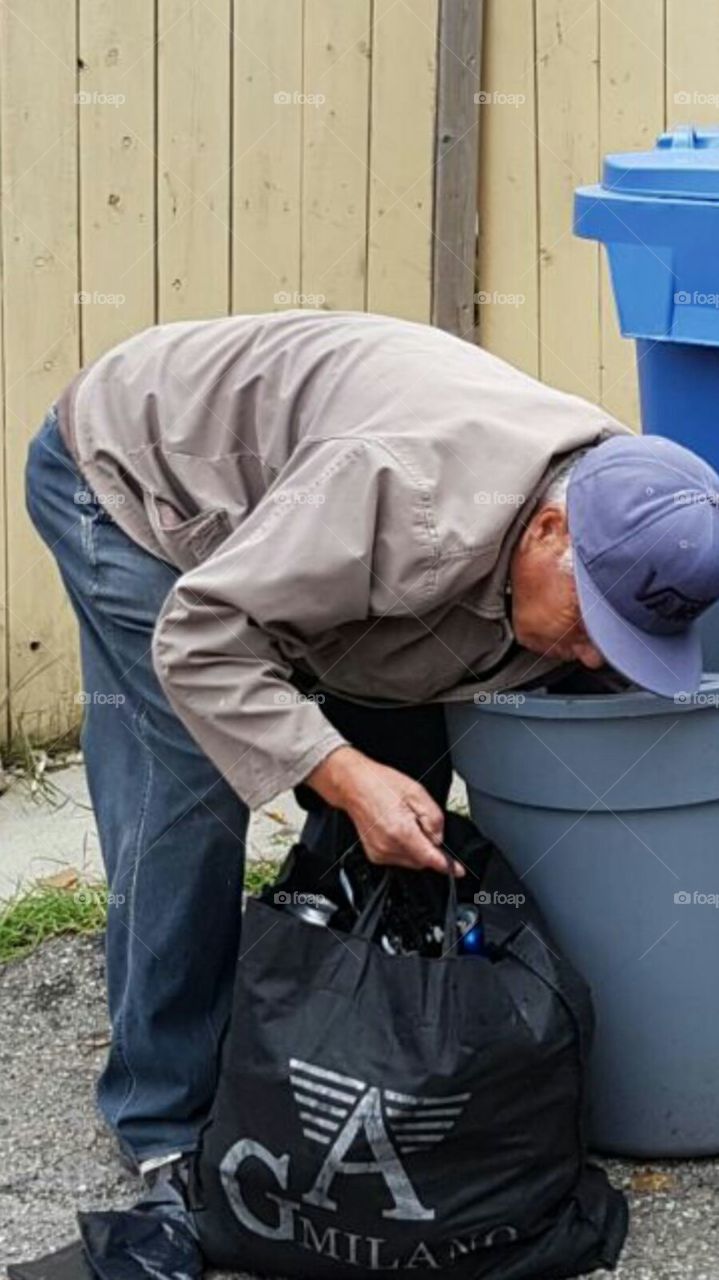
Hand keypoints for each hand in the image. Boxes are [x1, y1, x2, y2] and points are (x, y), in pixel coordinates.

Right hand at [306, 746, 464, 876]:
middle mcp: (388, 847)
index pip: (430, 858)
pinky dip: (404, 848)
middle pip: (422, 860)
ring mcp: (379, 853)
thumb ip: (434, 819)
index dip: (448, 867)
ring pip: (411, 861)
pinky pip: (399, 858)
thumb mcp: (417, 793)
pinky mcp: (374, 855)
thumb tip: (439, 839)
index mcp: (400, 832)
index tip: (458, 872)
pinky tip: (397, 828)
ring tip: (405, 822)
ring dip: (416, 847)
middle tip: (419, 821)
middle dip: (428, 846)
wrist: (353, 785)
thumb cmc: (381, 784)